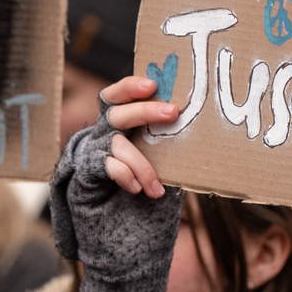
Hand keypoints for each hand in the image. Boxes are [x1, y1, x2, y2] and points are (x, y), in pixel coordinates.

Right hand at [100, 76, 179, 198]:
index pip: (118, 94)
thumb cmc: (140, 169)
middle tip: (172, 112)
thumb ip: (166, 134)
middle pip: (118, 113)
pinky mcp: (90, 169)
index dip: (131, 87)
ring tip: (157, 186)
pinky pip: (108, 167)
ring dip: (141, 164)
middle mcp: (105, 129)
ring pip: (117, 144)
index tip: (152, 85)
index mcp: (119, 117)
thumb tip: (201, 125)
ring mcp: (96, 148)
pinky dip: (126, 175)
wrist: (112, 206)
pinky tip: (139, 188)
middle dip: (145, 111)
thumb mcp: (154, 149)